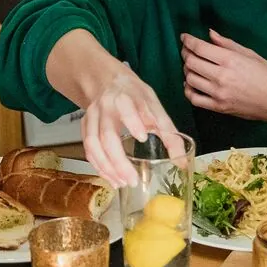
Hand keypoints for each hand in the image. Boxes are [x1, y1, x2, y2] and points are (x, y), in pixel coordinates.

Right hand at [81, 69, 187, 187]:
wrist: (110, 83)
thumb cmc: (135, 96)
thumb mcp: (156, 107)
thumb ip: (169, 133)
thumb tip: (181, 162)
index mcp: (125, 97)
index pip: (126, 107)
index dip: (133, 121)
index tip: (143, 137)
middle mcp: (105, 107)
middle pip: (107, 134)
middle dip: (118, 160)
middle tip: (132, 179)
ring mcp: (92, 117)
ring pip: (93, 145)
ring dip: (106, 167)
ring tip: (121, 183)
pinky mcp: (85, 126)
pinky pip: (88, 149)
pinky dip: (98, 166)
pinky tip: (111, 177)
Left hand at [180, 30, 266, 123]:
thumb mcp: (251, 55)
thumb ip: (227, 44)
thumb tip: (210, 34)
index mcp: (230, 60)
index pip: (199, 48)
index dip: (188, 41)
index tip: (185, 38)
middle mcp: (222, 76)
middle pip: (190, 62)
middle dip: (185, 54)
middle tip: (187, 51)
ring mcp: (219, 93)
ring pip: (190, 79)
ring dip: (187, 70)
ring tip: (192, 66)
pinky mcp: (219, 107)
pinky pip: (194, 98)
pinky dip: (188, 90)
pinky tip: (192, 84)